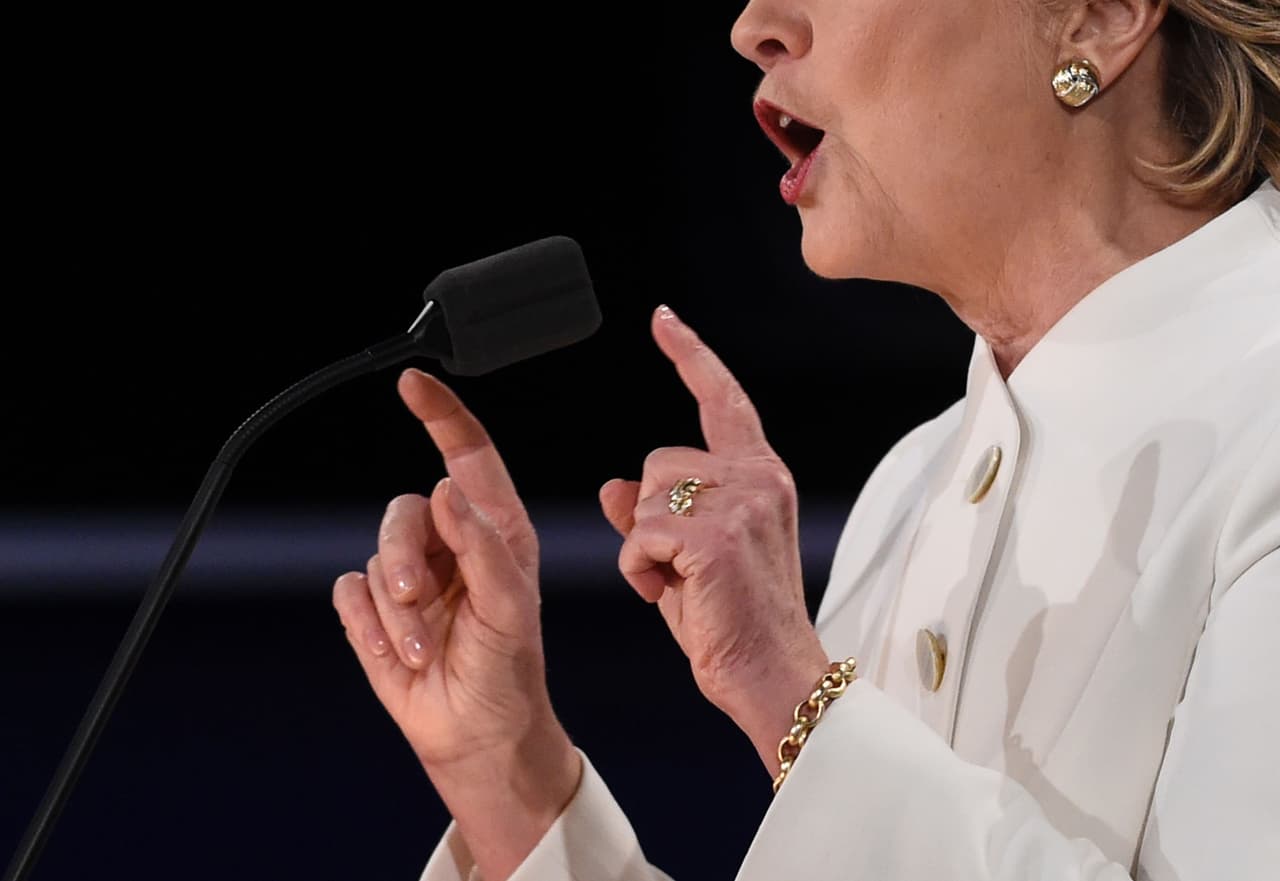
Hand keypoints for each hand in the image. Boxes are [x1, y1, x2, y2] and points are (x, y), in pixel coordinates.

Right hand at [332, 369, 578, 880]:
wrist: (476, 735)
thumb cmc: (508, 668)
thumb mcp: (509, 606)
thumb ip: (481, 545)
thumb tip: (447, 487)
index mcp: (493, 529)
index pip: (466, 456)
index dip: (440, 416)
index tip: (413, 381)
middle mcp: (450, 543)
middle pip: (403, 510)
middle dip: (403, 555)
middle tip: (417, 599)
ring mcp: (410, 576)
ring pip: (373, 555)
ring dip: (394, 608)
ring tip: (425, 647)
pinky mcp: (373, 610)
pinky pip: (348, 593)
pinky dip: (371, 626)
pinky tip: (402, 654)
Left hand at [599, 305, 828, 774]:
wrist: (776, 677)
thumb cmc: (738, 622)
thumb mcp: (692, 559)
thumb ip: (656, 516)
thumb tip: (611, 487)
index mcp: (761, 476)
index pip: (722, 400)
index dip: (690, 356)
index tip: (663, 320)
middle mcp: (757, 479)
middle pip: (659, 460)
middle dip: (650, 514)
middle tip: (681, 569)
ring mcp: (739, 504)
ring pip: (645, 496)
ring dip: (643, 546)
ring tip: (681, 586)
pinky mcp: (714, 538)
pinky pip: (639, 535)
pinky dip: (639, 571)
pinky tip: (670, 596)